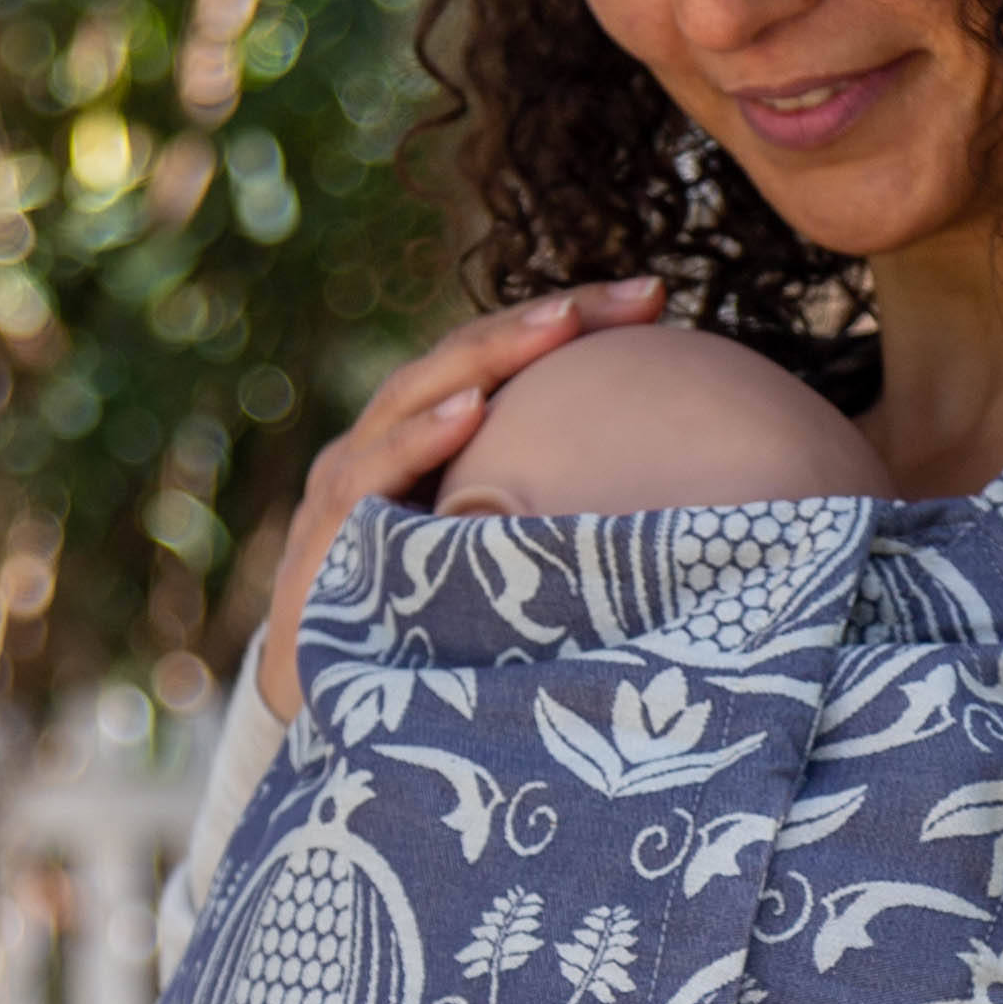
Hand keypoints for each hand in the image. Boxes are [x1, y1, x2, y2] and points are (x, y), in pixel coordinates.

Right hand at [250, 278, 665, 718]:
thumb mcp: (495, 565)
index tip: (656, 298)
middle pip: (468, 361)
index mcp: (429, 443)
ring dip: (489, 359)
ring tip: (558, 326)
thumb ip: (547, 519)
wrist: (331, 709)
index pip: (502, 362)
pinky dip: (420, 440)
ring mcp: (349, 484)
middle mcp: (385, 447)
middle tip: (638, 294)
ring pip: (418, 397)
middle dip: (551, 321)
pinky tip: (468, 414)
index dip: (571, 324)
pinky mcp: (326, 537)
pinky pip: (375, 477)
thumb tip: (675, 498)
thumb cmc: (424, 633)